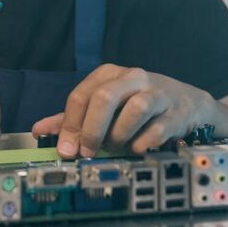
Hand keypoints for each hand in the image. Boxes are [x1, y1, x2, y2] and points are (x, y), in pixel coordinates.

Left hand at [31, 64, 216, 157]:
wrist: (188, 104)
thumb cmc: (140, 103)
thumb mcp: (105, 105)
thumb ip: (73, 117)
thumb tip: (39, 129)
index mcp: (110, 75)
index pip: (81, 95)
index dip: (70, 125)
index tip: (66, 149)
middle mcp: (134, 78)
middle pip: (105, 97)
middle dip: (92, 129)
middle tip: (88, 151)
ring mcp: (158, 93)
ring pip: (136, 109)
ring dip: (120, 134)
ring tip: (117, 146)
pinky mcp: (178, 112)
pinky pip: (159, 128)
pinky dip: (144, 143)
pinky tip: (138, 149)